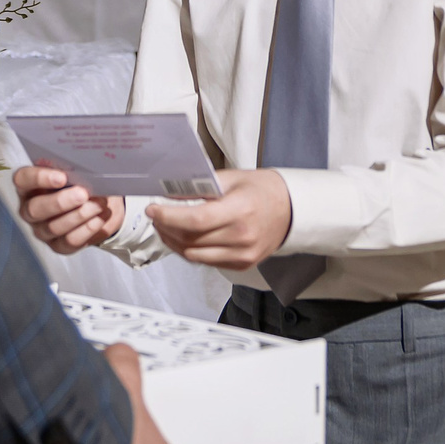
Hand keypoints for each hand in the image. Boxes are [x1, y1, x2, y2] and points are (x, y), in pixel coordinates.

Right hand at [16, 164, 124, 253]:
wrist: (100, 203)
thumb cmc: (82, 181)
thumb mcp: (76, 170)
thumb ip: (71, 168)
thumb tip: (81, 168)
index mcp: (29, 185)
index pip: (23, 180)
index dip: (39, 178)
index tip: (62, 177)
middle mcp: (30, 210)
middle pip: (35, 209)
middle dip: (60, 202)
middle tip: (83, 194)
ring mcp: (42, 230)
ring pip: (54, 227)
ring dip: (79, 215)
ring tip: (99, 204)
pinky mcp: (59, 246)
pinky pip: (70, 241)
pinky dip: (88, 228)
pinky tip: (100, 217)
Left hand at [145, 169, 292, 269]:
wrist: (290, 210)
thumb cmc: (262, 190)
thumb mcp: (231, 179)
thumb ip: (201, 187)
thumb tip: (169, 192)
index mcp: (240, 210)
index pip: (197, 219)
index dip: (169, 216)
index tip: (153, 209)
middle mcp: (242, 236)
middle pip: (191, 239)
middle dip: (166, 227)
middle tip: (156, 216)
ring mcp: (242, 254)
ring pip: (194, 254)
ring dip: (174, 241)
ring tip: (165, 227)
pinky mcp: (241, 265)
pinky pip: (206, 261)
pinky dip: (189, 250)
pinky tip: (183, 237)